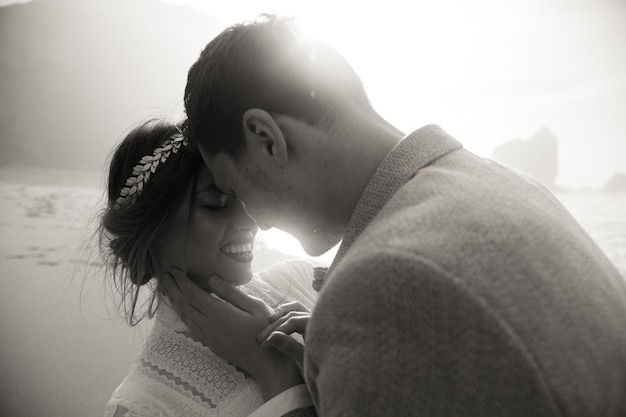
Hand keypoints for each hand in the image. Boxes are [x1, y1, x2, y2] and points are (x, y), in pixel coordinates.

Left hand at [162, 270, 302, 400]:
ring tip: (166, 289)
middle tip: (163, 276)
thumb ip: (231, 293)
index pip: (194, 294)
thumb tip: (211, 279)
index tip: (173, 269)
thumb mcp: (255, 306)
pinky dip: (182, 314)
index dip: (181, 281)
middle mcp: (209, 326)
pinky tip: (180, 310)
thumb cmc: (266, 331)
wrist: (266, 363)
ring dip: (174, 301)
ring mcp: (208, 336)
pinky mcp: (210, 344)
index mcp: (219, 314)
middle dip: (173, 288)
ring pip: (185, 316)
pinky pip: (190, 326)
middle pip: (185, 304)